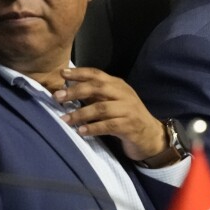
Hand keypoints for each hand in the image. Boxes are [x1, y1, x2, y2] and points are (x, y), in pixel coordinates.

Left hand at [52, 67, 166, 161]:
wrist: (152, 136)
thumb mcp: (114, 103)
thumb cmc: (128, 118)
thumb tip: (69, 91)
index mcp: (119, 86)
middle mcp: (124, 95)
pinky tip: (81, 131)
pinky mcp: (130, 126)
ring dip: (81, 113)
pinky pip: (109, 126)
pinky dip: (93, 128)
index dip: (79, 73)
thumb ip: (96, 96)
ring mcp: (129, 110)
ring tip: (65, 119)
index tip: (62, 74)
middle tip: (57, 97)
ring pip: (102, 108)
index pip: (97, 74)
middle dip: (76, 91)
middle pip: (98, 87)